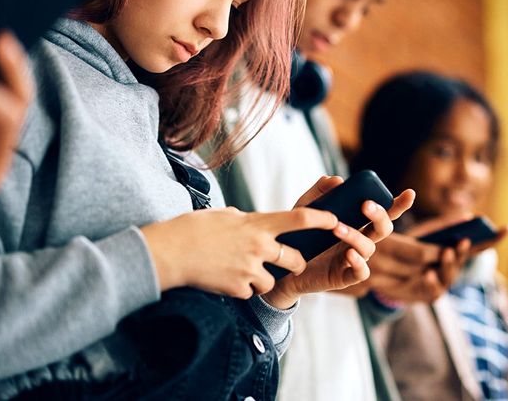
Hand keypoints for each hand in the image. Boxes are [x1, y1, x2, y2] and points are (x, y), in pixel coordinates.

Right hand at [141, 204, 338, 297]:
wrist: (171, 252)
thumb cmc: (193, 228)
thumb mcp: (224, 215)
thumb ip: (246, 220)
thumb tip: (255, 222)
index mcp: (257, 223)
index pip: (300, 219)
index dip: (323, 219)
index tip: (336, 221)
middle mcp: (259, 246)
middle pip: (295, 259)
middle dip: (295, 263)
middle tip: (290, 262)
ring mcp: (250, 269)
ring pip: (272, 280)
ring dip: (263, 279)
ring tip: (241, 271)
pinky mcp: (238, 288)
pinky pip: (251, 292)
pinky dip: (243, 289)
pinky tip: (226, 280)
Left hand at [262, 176, 414, 308]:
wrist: (283, 268)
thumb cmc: (300, 237)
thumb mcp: (304, 211)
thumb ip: (319, 193)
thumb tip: (336, 179)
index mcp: (356, 224)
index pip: (382, 212)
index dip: (398, 205)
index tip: (410, 193)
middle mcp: (360, 241)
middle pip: (383, 228)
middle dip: (380, 215)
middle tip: (365, 204)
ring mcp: (354, 259)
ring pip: (370, 247)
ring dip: (356, 235)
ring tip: (337, 228)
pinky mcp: (345, 277)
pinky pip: (361, 272)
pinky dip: (358, 262)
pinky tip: (348, 254)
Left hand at [355, 215, 507, 303]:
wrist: (381, 274)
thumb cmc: (405, 251)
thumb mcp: (423, 235)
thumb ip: (442, 226)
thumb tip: (467, 215)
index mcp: (454, 254)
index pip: (478, 245)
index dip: (494, 238)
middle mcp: (451, 270)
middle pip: (464, 261)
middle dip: (464, 251)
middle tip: (462, 241)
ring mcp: (441, 284)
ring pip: (450, 276)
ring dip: (449, 265)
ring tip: (446, 253)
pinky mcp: (427, 295)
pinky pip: (432, 291)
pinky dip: (431, 283)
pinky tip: (428, 274)